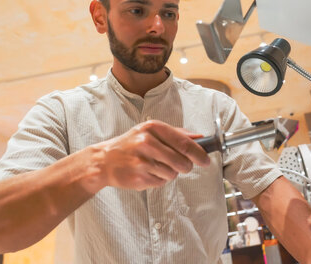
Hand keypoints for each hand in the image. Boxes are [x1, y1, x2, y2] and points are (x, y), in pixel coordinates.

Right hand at [92, 120, 209, 190]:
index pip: (184, 143)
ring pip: (173, 174)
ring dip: (170, 173)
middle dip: (186, 166)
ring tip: (156, 166)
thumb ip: (176, 133)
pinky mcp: (138, 177)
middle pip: (182, 161)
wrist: (104, 160)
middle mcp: (147, 142)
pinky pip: (161, 182)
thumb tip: (200, 138)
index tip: (206, 160)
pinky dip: (159, 180)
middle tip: (183, 166)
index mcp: (153, 127)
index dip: (199, 154)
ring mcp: (142, 161)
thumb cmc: (131, 144)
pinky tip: (148, 173)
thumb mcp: (151, 131)